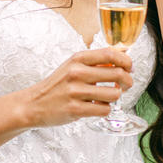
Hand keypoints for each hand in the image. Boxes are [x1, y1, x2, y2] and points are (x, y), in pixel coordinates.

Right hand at [17, 46, 133, 128]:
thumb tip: (124, 52)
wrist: (34, 104)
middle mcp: (77, 73)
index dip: (126, 61)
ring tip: (107, 98)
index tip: (129, 68)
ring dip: (115, 97)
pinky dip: (105, 110)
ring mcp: (76, 92)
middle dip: (127, 81)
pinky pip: (104, 110)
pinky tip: (97, 107)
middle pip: (117, 74)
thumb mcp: (73, 65)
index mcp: (77, 59)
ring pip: (113, 94)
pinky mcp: (75, 109)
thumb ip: (96, 60)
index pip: (110, 54)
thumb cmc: (57, 85)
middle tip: (125, 85)